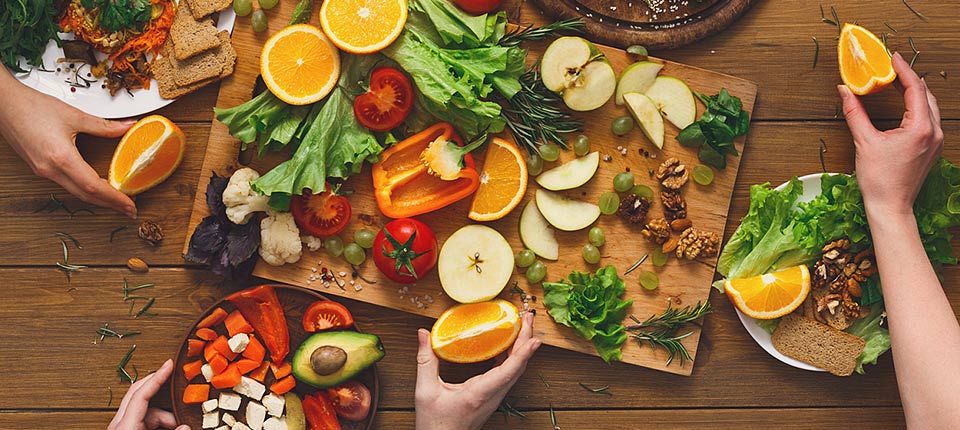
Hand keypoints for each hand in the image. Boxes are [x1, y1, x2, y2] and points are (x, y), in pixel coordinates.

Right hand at [0, 68, 136, 217]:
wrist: (3, 104)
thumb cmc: (32, 107)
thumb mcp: (74, 115)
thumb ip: (104, 125)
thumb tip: (128, 127)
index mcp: (61, 158)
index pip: (93, 187)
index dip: (115, 198)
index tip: (131, 205)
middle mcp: (50, 169)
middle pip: (85, 195)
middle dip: (110, 204)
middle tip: (130, 210)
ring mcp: (42, 171)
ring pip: (75, 192)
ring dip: (97, 198)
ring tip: (117, 200)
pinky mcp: (39, 168)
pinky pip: (65, 184)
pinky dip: (84, 189)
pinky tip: (95, 187)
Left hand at [108, 359, 188, 429]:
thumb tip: (186, 426)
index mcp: (124, 426)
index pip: (141, 394)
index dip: (157, 377)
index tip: (169, 364)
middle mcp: (120, 425)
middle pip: (139, 394)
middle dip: (159, 387)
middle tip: (174, 378)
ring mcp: (123, 428)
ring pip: (144, 408)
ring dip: (164, 413)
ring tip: (179, 423)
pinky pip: (143, 418)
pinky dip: (159, 421)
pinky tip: (171, 427)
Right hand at [415, 312, 540, 429]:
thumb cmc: (435, 424)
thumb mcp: (426, 391)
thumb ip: (425, 360)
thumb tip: (423, 334)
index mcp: (479, 393)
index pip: (508, 370)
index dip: (524, 353)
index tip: (535, 338)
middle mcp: (492, 396)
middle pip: (518, 367)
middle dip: (526, 340)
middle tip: (528, 318)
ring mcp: (494, 398)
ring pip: (515, 371)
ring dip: (521, 348)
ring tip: (522, 326)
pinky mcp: (491, 398)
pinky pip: (508, 375)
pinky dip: (512, 357)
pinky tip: (507, 345)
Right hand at [839, 52, 943, 217]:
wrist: (890, 207)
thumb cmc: (879, 180)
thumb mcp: (863, 142)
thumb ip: (854, 112)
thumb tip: (845, 91)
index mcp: (921, 128)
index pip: (914, 88)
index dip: (902, 69)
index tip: (892, 57)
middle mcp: (934, 132)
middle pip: (926, 94)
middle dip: (909, 78)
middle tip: (891, 68)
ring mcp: (936, 141)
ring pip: (930, 106)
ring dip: (914, 92)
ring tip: (896, 83)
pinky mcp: (932, 148)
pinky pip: (930, 119)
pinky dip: (917, 107)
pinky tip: (904, 106)